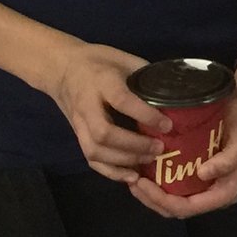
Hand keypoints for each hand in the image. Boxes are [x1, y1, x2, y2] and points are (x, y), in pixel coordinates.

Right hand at [47, 41, 163, 182]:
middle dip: (133, 145)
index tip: (168, 125)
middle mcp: (87, 105)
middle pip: (104, 133)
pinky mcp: (77, 135)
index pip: (122, 100)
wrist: (61, 68)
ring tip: (149, 161)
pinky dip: (110, 171)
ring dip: (123, 161)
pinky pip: (90, 159)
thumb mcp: (125, 59)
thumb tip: (176, 94)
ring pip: (94, 150)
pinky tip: (131, 176)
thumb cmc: (99, 61)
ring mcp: (79, 123)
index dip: (145, 114)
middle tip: (160, 148)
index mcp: (102, 81)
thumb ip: (146, 76)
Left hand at [128, 59, 236, 217]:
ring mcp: (203, 189)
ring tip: (133, 178)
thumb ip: (228, 158)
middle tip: (132, 180)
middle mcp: (213, 196)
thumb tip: (203, 174)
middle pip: (176, 211)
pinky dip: (155, 187)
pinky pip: (172, 191)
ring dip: (150, 196)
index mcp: (226, 193)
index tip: (142, 182)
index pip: (189, 208)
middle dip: (151, 200)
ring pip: (171, 204)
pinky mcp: (194, 179)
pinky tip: (141, 172)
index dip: (163, 201)